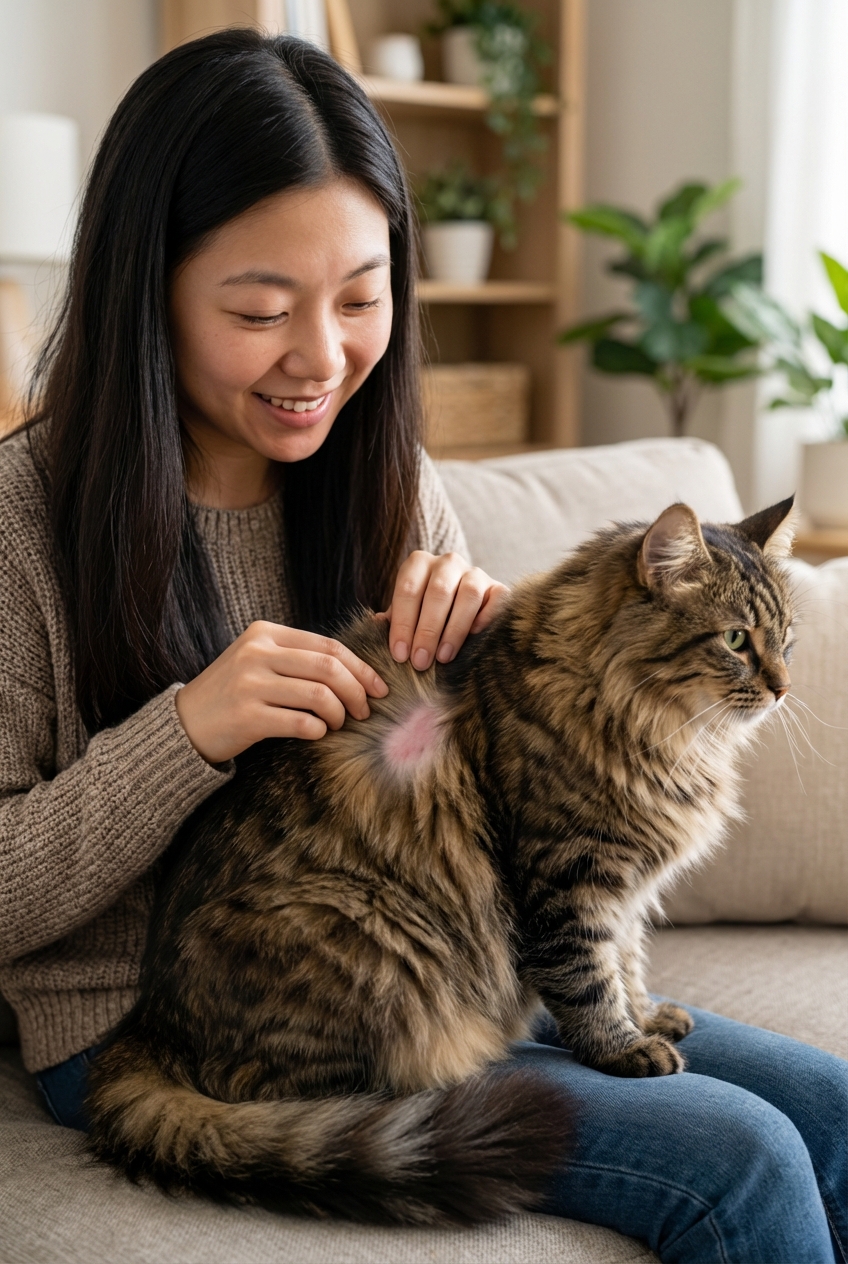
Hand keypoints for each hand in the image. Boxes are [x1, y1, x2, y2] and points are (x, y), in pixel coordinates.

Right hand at [175, 621, 387, 763]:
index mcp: (265, 633)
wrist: (186, 723)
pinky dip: (318, 731)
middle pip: (329, 668)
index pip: (329, 645)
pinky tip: (317, 734)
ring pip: (319, 696)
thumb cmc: (234, 693)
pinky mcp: (246, 716)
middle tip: (364, 711)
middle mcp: (257, 652)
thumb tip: (358, 666)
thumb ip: (299, 656)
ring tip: (338, 724)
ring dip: (339, 714)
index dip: (361, 668)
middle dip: (357, 692)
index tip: (379, 687)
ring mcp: (250, 683)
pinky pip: (300, 723)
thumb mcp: (259, 660)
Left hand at [384, 551, 508, 670]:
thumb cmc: (424, 614)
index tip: (399, 655)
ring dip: (454, 630)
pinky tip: (474, 638)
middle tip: (420, 662)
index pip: (408, 590)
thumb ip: (392, 619)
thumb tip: (375, 626)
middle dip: (427, 631)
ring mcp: (476, 573)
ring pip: (468, 595)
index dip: (403, 623)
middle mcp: (448, 562)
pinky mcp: (498, 587)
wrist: (460, 609)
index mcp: (419, 563)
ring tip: (443, 658)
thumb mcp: (405, 613)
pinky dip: (486, 619)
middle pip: (438, 592)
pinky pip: (497, 600)